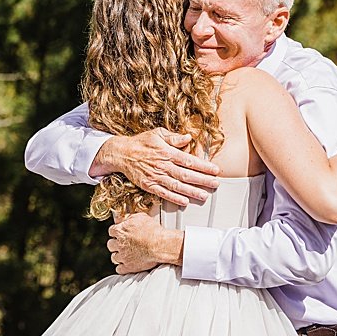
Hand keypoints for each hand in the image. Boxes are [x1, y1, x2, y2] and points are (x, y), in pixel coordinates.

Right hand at [92, 128, 220, 204]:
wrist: (121, 153)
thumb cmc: (141, 142)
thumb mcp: (157, 133)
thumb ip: (174, 137)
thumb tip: (188, 138)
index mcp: (167, 152)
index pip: (189, 160)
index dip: (204, 166)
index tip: (215, 170)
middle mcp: (163, 165)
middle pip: (186, 175)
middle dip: (203, 180)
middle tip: (215, 184)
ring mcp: (155, 176)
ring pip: (177, 186)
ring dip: (192, 192)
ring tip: (204, 196)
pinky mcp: (148, 185)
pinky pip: (163, 193)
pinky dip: (174, 198)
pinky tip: (184, 201)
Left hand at [107, 213, 181, 273]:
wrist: (161, 245)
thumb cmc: (153, 231)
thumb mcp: (140, 217)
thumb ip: (128, 218)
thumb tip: (121, 219)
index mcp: (120, 231)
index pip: (111, 231)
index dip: (116, 232)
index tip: (120, 233)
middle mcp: (119, 244)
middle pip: (111, 245)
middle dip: (116, 244)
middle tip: (122, 244)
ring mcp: (123, 256)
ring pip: (114, 257)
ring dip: (118, 256)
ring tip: (125, 254)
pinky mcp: (128, 267)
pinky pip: (119, 269)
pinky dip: (122, 267)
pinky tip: (126, 264)